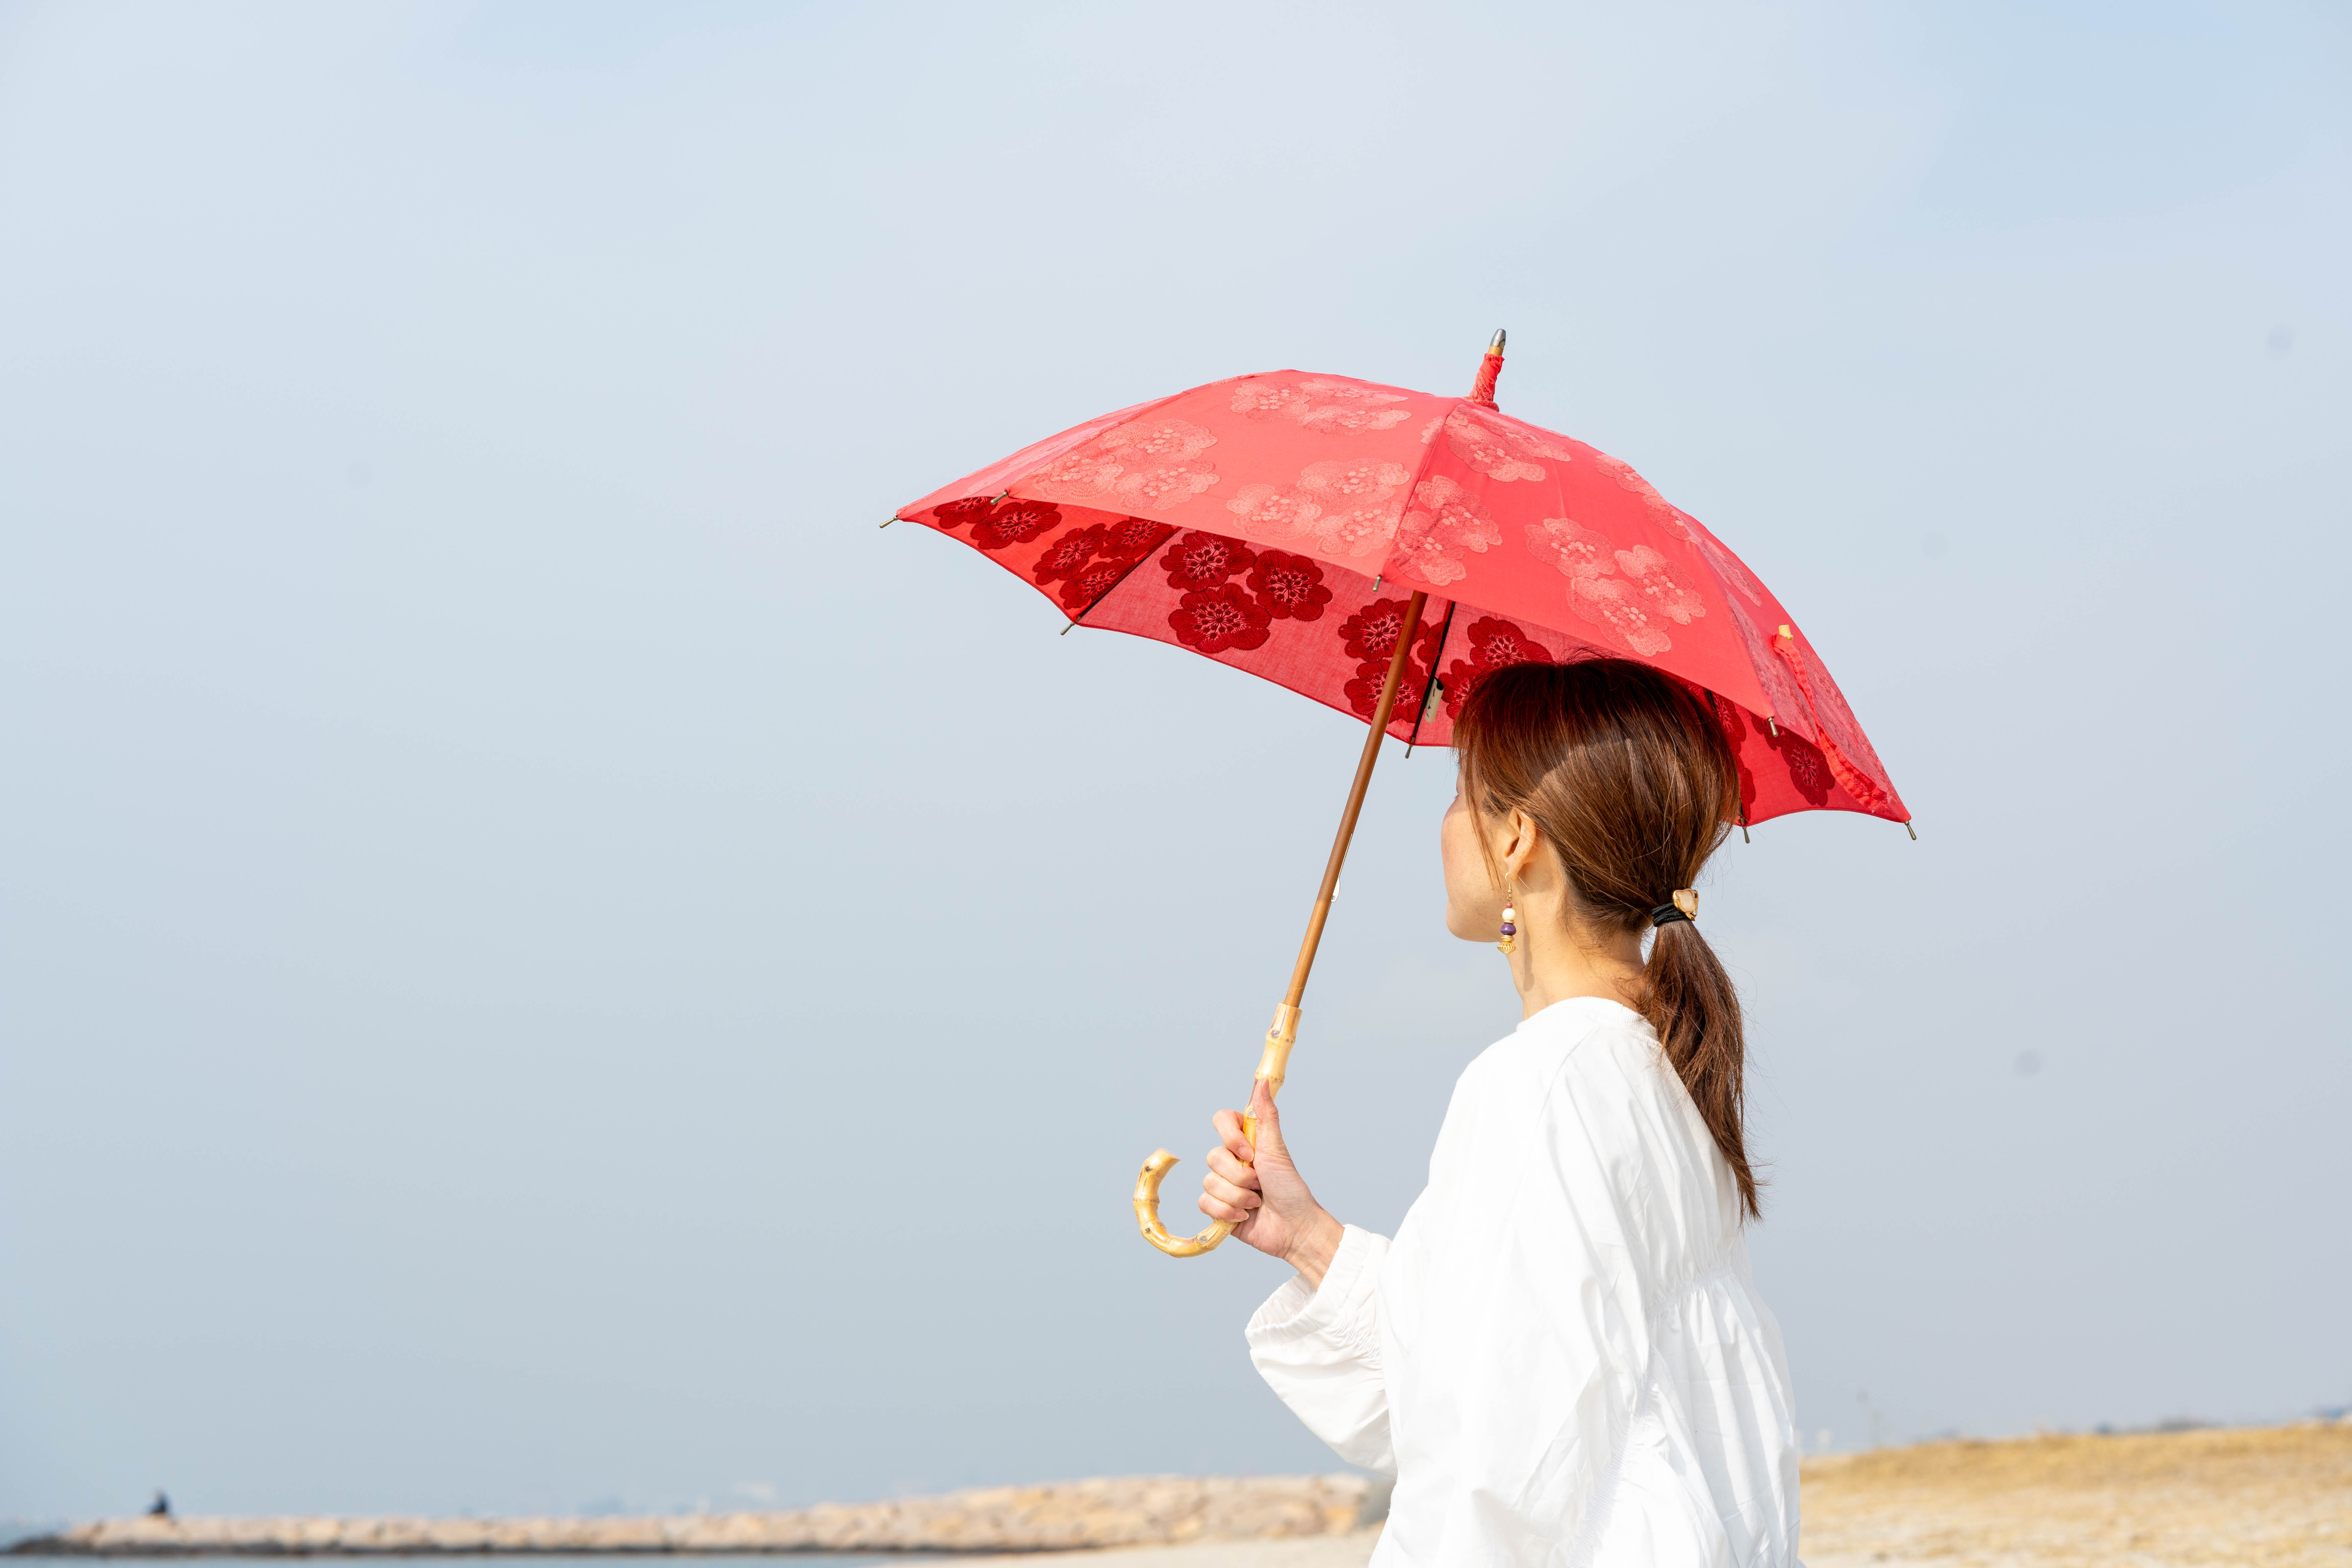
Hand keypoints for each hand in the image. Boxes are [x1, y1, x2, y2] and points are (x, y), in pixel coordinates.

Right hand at [1200, 1079, 1344, 1286]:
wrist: (1293, 1227)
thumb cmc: (1289, 1187)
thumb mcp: (1276, 1149)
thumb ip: (1265, 1115)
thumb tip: (1262, 1081)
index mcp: (1244, 1142)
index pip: (1220, 1120)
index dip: (1230, 1137)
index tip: (1250, 1152)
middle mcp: (1231, 1160)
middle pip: (1213, 1156)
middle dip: (1240, 1176)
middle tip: (1260, 1184)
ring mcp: (1223, 1184)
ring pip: (1210, 1182)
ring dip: (1238, 1197)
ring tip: (1256, 1203)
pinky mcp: (1217, 1208)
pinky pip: (1205, 1203)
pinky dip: (1228, 1213)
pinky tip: (1245, 1217)